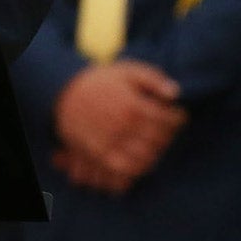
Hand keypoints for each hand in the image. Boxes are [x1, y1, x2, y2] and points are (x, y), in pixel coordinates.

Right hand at [52, 60, 186, 194]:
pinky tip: (141, 158)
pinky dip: (139, 168)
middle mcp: (123, 127)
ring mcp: (111, 143)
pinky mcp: (99, 154)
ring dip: (156, 152)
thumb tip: (175, 93)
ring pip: (146, 158)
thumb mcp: (127, 71)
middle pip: (160, 141)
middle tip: (167, 129)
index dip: (178, 118)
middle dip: (168, 135)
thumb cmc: (99, 80)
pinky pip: (126, 169)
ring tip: (155, 143)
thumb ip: (154, 79)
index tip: (178, 115)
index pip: (168, 120)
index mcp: (133, 106)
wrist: (63, 92)